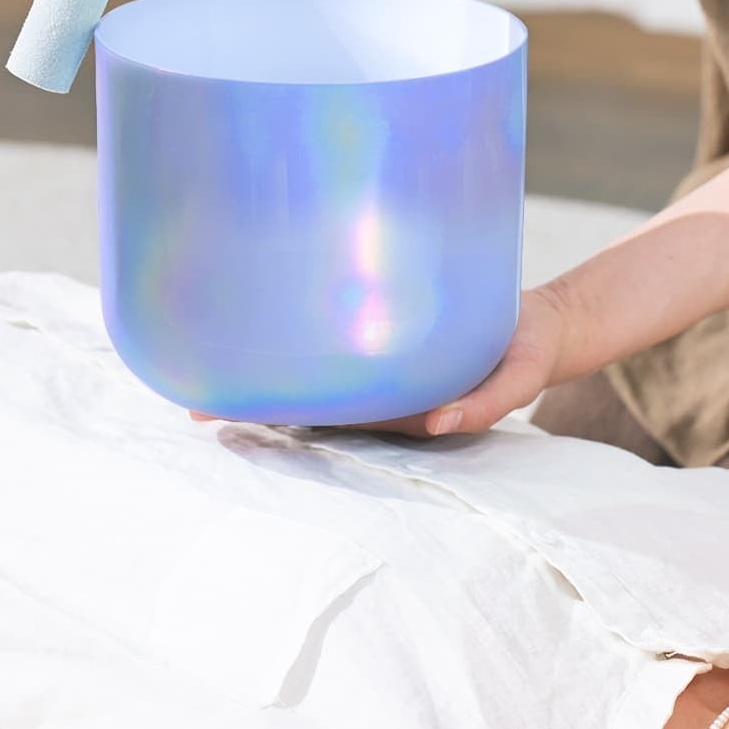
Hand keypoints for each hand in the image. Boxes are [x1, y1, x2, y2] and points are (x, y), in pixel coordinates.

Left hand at [191, 284, 576, 439]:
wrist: (539, 326)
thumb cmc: (525, 355)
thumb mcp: (518, 380)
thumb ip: (486, 404)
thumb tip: (440, 423)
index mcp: (398, 408)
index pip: (325, 417)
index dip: (275, 417)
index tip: (225, 415)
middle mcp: (379, 389)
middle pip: (305, 398)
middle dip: (250, 399)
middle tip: (189, 397)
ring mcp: (380, 363)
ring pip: (314, 370)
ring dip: (266, 364)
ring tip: (205, 352)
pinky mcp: (387, 332)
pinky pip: (337, 334)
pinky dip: (300, 327)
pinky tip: (262, 305)